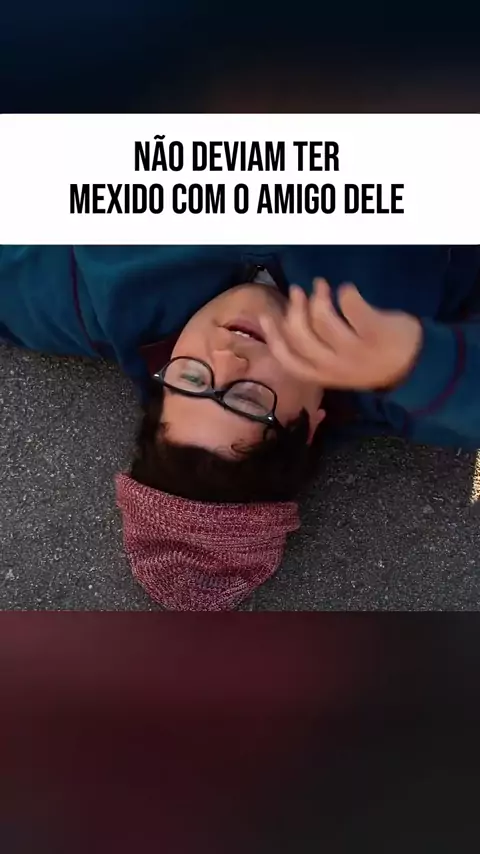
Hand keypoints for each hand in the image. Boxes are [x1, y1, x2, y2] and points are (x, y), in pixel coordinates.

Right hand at [259, 279, 422, 390]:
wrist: (415, 367)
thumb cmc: (370, 360)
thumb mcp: (337, 365)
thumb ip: (314, 349)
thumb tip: (286, 318)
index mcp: (322, 376)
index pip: (287, 358)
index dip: (272, 334)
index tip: (265, 313)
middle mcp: (335, 367)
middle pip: (300, 335)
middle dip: (295, 308)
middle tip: (299, 291)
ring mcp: (356, 351)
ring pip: (322, 319)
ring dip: (319, 296)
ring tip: (323, 286)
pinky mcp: (375, 333)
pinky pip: (350, 305)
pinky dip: (346, 292)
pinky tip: (347, 290)